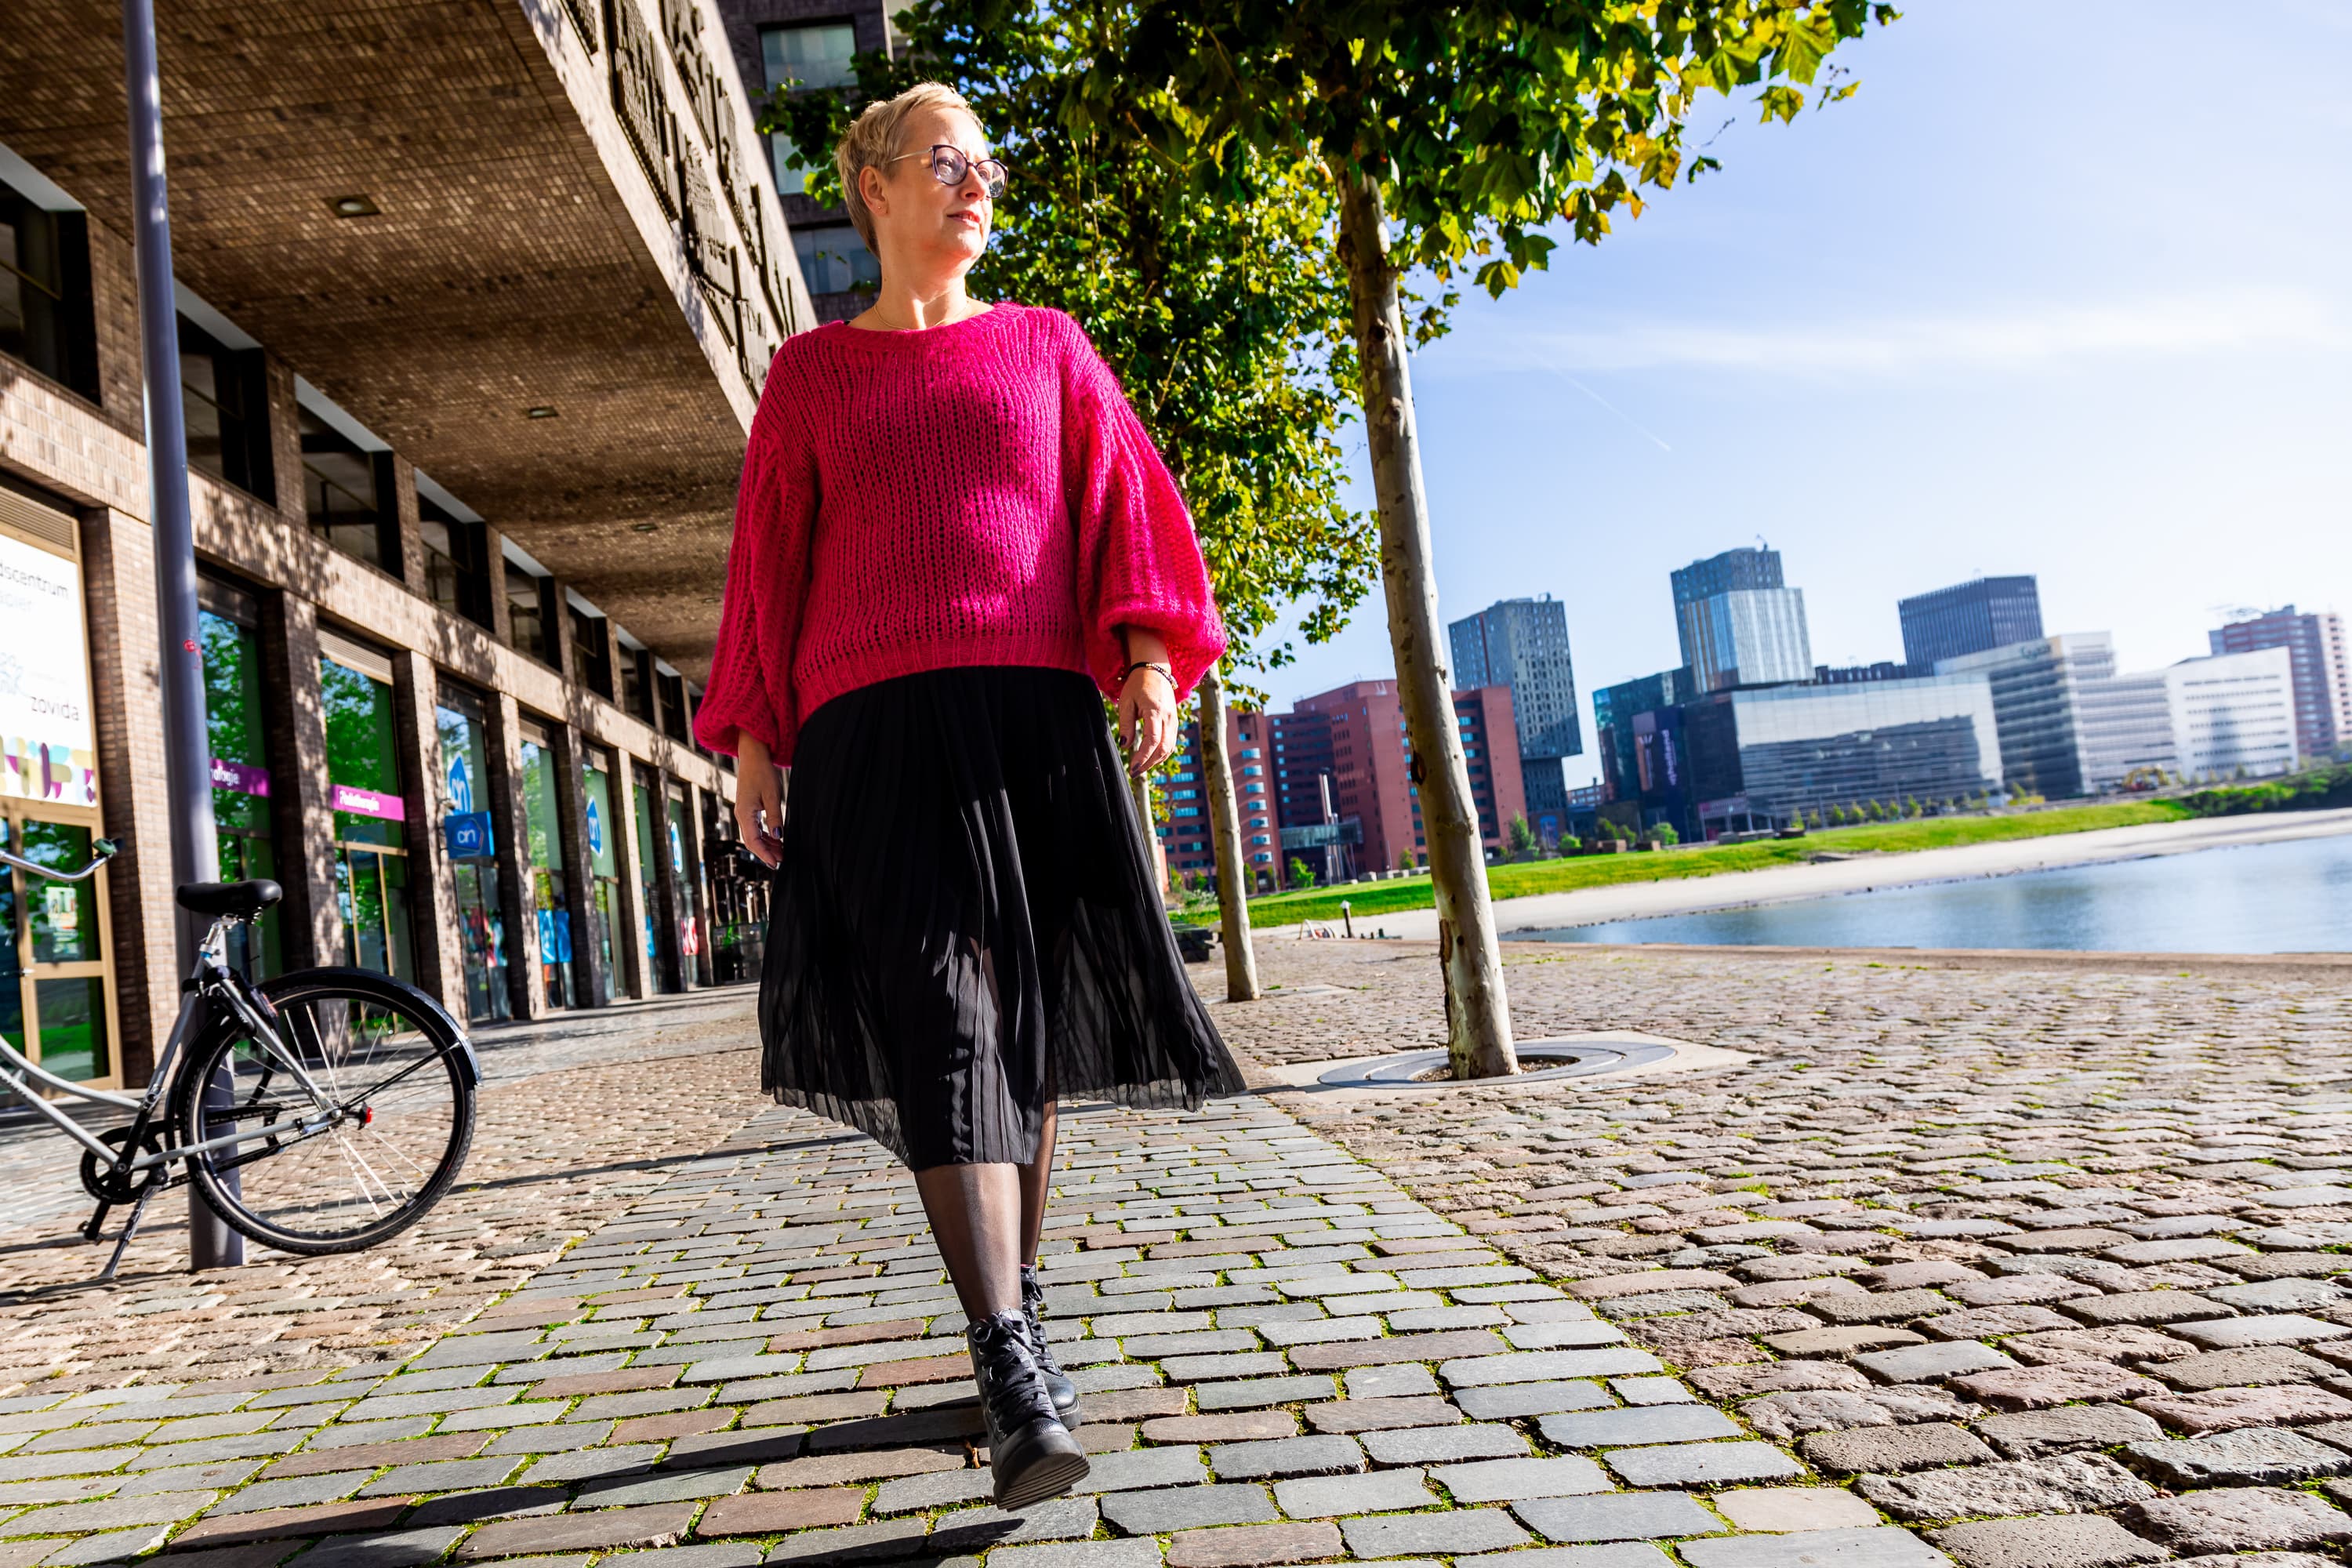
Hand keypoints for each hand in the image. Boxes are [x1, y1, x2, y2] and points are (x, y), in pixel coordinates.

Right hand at [733, 733, 784, 867]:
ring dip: (767, 844)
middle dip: (766, 852)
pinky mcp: (747, 808)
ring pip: (753, 835)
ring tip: (782, 851)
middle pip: (752, 841)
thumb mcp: (772, 795)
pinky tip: (776, 838)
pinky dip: (765, 835)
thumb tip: (779, 836)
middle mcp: (741, 815)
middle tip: (781, 861)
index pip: (753, 841)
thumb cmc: (762, 772)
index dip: (764, 854)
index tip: (775, 864)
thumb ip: (775, 817)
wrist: (753, 755)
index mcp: (744, 813)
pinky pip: (754, 827)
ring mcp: (743, 812)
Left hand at [1118, 664, 1176, 775]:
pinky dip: (1161, 753)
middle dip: (1149, 763)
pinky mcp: (1174, 722)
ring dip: (1155, 761)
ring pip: (1169, 748)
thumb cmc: (1137, 685)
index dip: (1143, 757)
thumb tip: (1125, 745)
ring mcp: (1174, 720)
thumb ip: (1126, 723)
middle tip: (1134, 772)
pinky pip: (1171, 742)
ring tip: (1141, 767)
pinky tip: (1150, 758)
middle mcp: (1168, 718)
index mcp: (1155, 711)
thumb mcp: (1126, 701)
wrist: (1155, 670)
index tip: (1133, 768)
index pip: (1152, 740)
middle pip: (1163, 748)